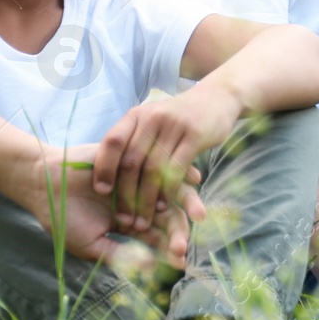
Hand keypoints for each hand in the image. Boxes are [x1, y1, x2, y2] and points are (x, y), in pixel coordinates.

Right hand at [23, 146, 196, 266]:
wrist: (44, 184)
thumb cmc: (63, 218)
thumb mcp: (90, 243)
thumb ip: (119, 254)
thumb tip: (151, 268)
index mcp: (134, 223)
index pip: (158, 237)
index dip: (169, 249)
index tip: (180, 261)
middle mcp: (142, 201)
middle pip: (170, 216)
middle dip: (179, 232)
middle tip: (183, 246)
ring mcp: (141, 180)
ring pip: (171, 191)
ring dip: (187, 203)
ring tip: (197, 215)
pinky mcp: (138, 160)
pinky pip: (163, 164)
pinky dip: (178, 171)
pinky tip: (192, 180)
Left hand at [93, 88, 236, 233]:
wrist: (217, 98)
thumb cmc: (178, 117)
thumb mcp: (152, 120)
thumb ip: (133, 142)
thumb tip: (108, 177)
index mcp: (136, 116)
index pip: (112, 142)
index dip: (104, 168)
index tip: (101, 192)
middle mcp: (152, 118)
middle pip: (132, 162)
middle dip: (125, 195)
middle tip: (124, 220)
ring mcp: (175, 125)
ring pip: (154, 170)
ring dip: (146, 200)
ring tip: (143, 221)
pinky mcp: (195, 135)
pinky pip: (176, 169)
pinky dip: (168, 192)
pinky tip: (165, 207)